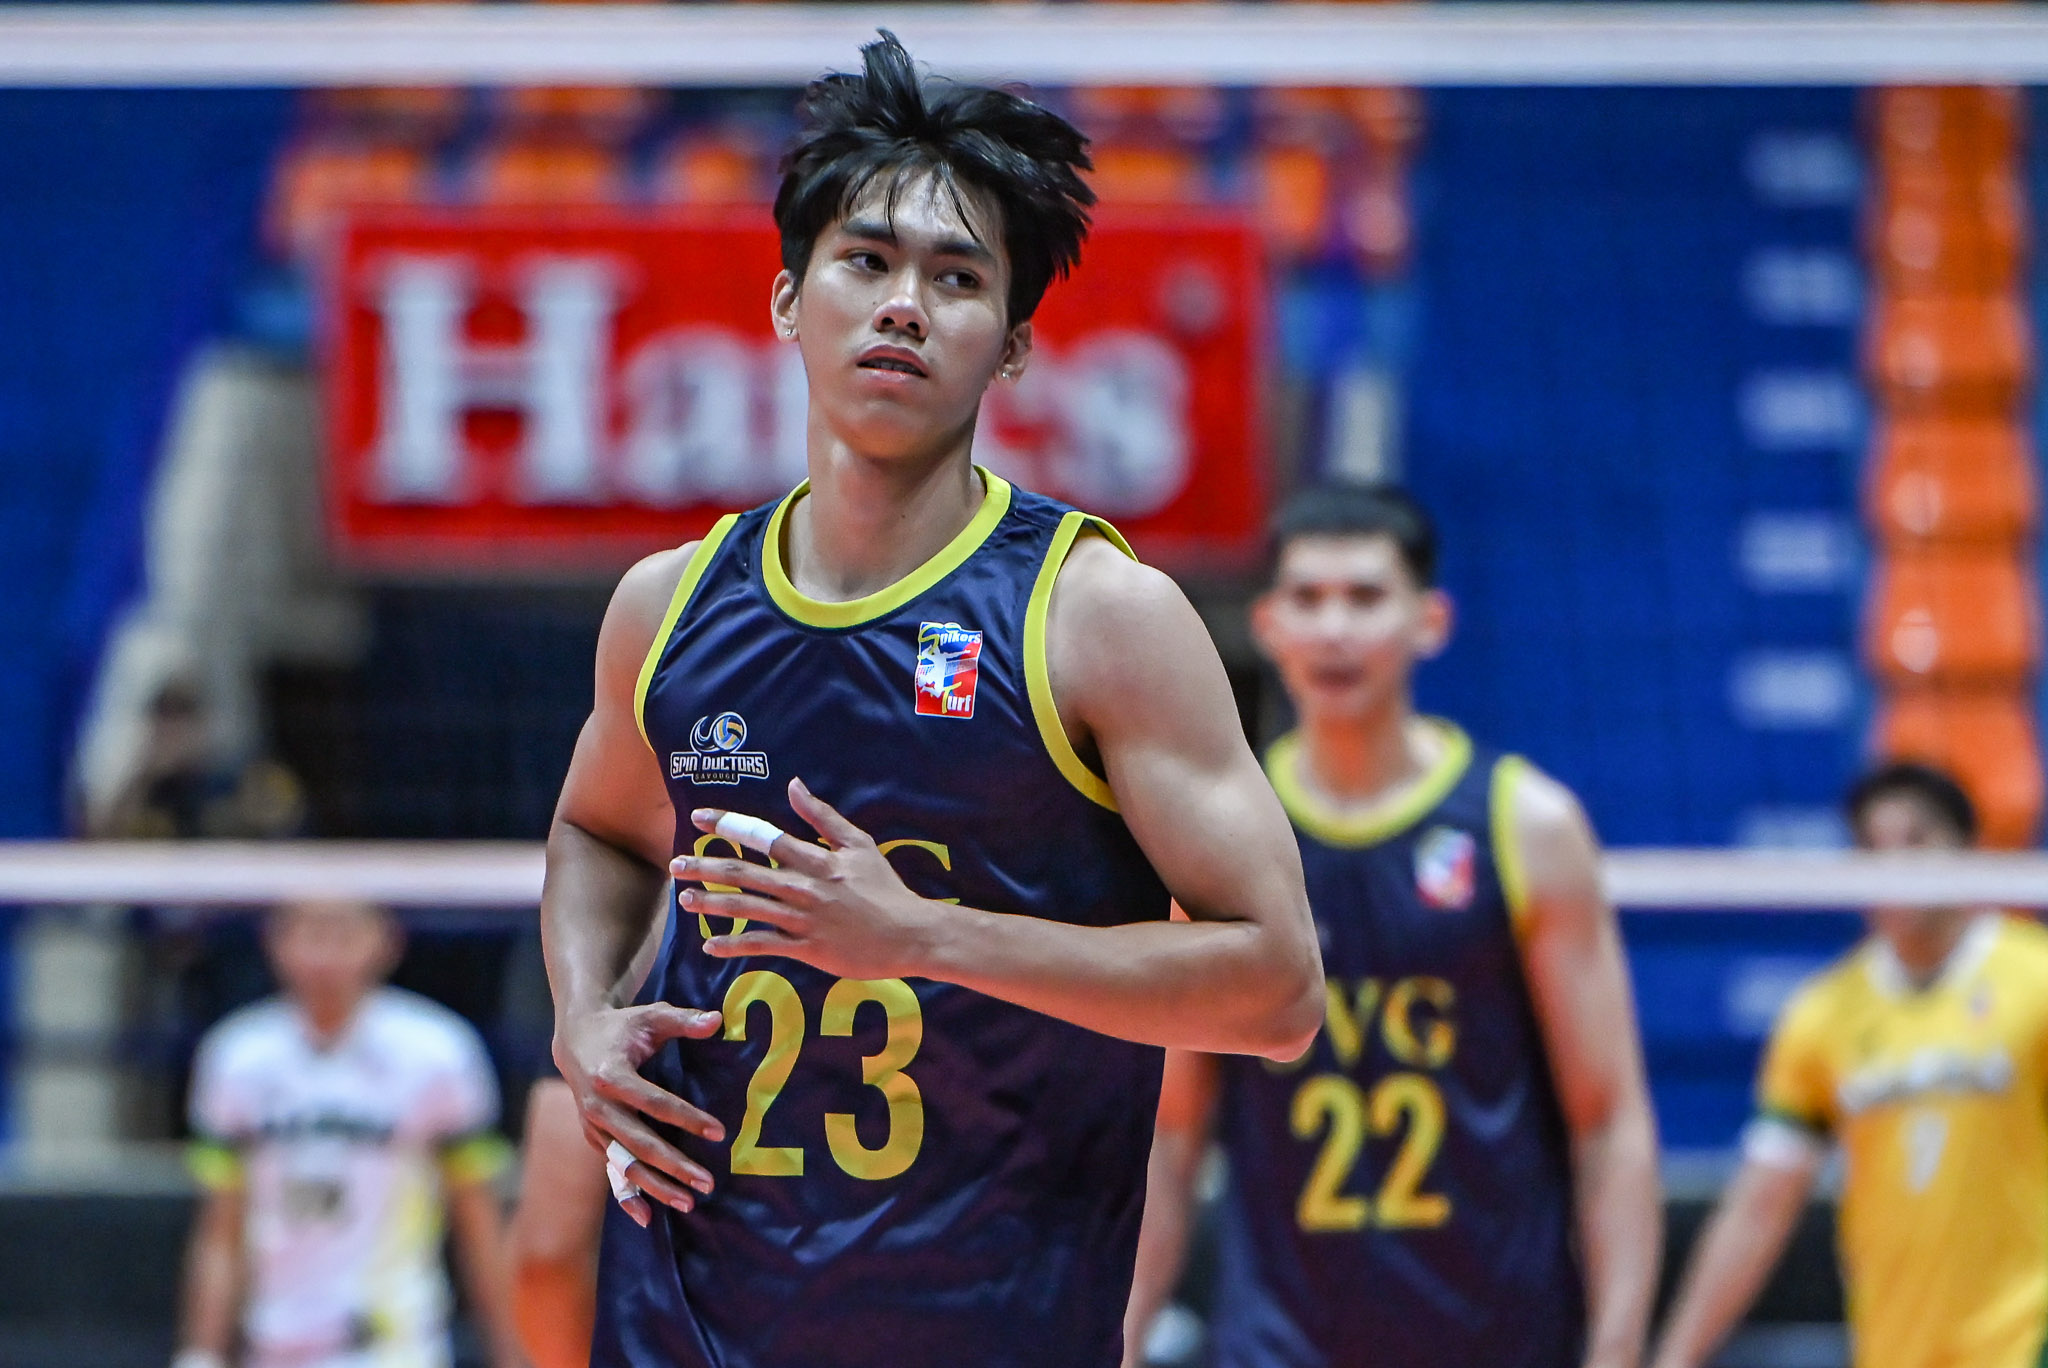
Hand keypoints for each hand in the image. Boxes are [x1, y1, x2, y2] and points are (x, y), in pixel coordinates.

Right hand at [553, 1000, 725, 1225]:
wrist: (575, 1039)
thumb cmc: (621, 1026)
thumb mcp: (650, 1016)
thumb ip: (683, 1019)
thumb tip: (718, 1020)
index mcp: (611, 1075)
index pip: (655, 1102)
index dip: (686, 1118)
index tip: (718, 1131)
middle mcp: (598, 1107)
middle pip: (640, 1142)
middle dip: (674, 1165)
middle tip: (707, 1181)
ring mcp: (593, 1127)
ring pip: (626, 1164)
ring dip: (656, 1186)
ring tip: (688, 1202)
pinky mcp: (593, 1138)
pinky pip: (611, 1171)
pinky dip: (626, 1196)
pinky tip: (646, 1218)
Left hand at [677, 777, 943, 980]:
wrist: (911, 934)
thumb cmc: (886, 889)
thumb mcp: (860, 844)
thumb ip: (823, 817)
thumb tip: (794, 785)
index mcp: (816, 860)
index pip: (763, 837)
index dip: (729, 825)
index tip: (699, 818)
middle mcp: (804, 888)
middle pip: (744, 873)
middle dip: (705, 867)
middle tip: (675, 865)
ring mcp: (803, 920)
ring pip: (747, 909)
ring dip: (712, 904)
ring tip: (685, 899)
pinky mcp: (807, 949)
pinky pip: (763, 946)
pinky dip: (734, 945)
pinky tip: (711, 945)